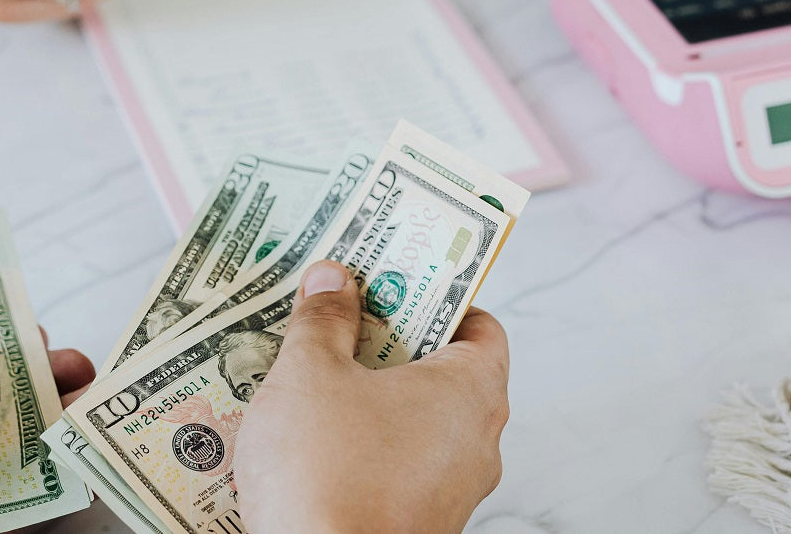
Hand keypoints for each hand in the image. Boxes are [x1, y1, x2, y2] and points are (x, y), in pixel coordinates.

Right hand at [234, 262, 509, 533]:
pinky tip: (315, 443)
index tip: (392, 282)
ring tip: (314, 382)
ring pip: (418, 424)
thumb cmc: (328, 476)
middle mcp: (478, 442)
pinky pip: (400, 469)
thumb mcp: (310, 374)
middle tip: (340, 322)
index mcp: (471, 390)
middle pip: (444, 371)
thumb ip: (323, 321)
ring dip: (373, 400)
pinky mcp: (421, 525)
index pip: (480, 326)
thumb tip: (333, 281)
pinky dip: (367, 449)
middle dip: (390, 345)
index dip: (436, 298)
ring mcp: (453, 491)